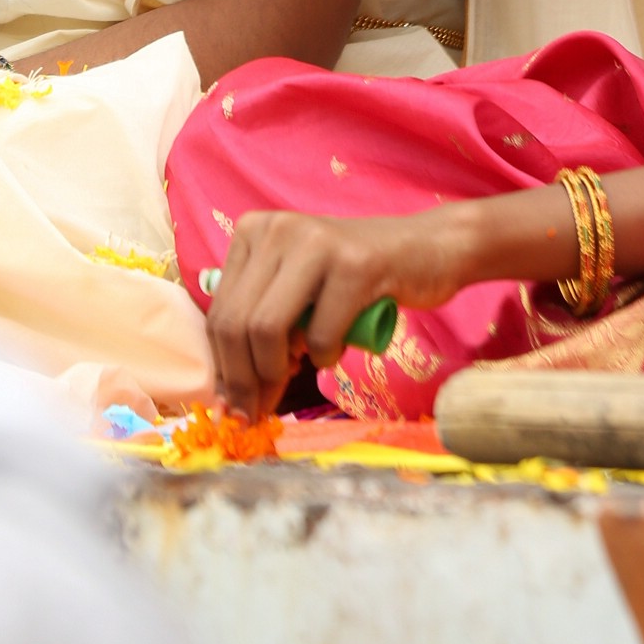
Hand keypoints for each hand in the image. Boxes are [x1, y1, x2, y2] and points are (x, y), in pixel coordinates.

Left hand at [205, 202, 487, 417]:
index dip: (224, 368)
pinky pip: (321, 333)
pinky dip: (325, 358)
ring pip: (266, 328)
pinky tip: (335, 352)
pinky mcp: (354, 264)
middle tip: (257, 414)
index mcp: (253, 230)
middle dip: (244, 381)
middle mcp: (277, 228)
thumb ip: (260, 319)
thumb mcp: (295, 287)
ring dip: (276, 373)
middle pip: (237, 323)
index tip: (233, 406)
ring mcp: (315, 242)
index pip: (220, 312)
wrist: (423, 249)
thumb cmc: (354, 278)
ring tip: (296, 377)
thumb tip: (229, 394)